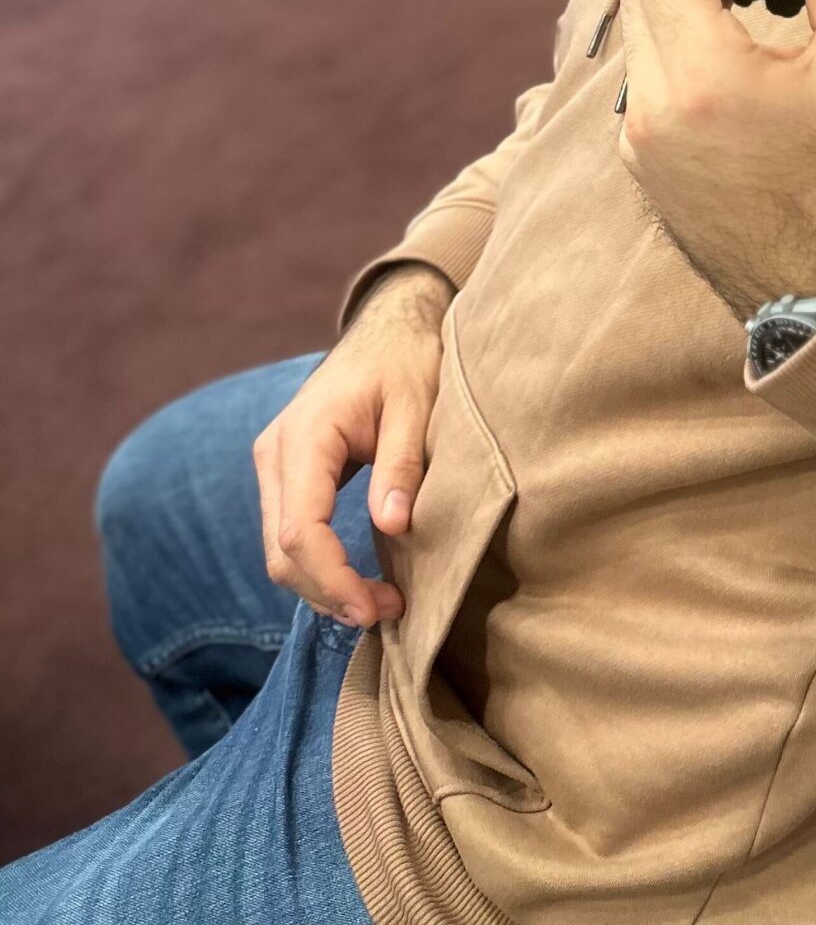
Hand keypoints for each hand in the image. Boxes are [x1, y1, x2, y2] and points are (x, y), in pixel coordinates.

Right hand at [252, 263, 451, 626]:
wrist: (388, 327)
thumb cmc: (406, 359)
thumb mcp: (416, 404)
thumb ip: (402, 463)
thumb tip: (393, 527)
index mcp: (305, 435)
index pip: (299, 530)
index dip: (332, 578)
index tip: (375, 607)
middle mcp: (275, 453)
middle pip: (281, 551)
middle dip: (329, 592)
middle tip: (387, 612)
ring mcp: (275, 464)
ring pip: (280, 550)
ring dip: (323, 585)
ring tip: (380, 603)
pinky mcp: (287, 474)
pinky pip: (290, 533)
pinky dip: (318, 565)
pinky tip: (357, 579)